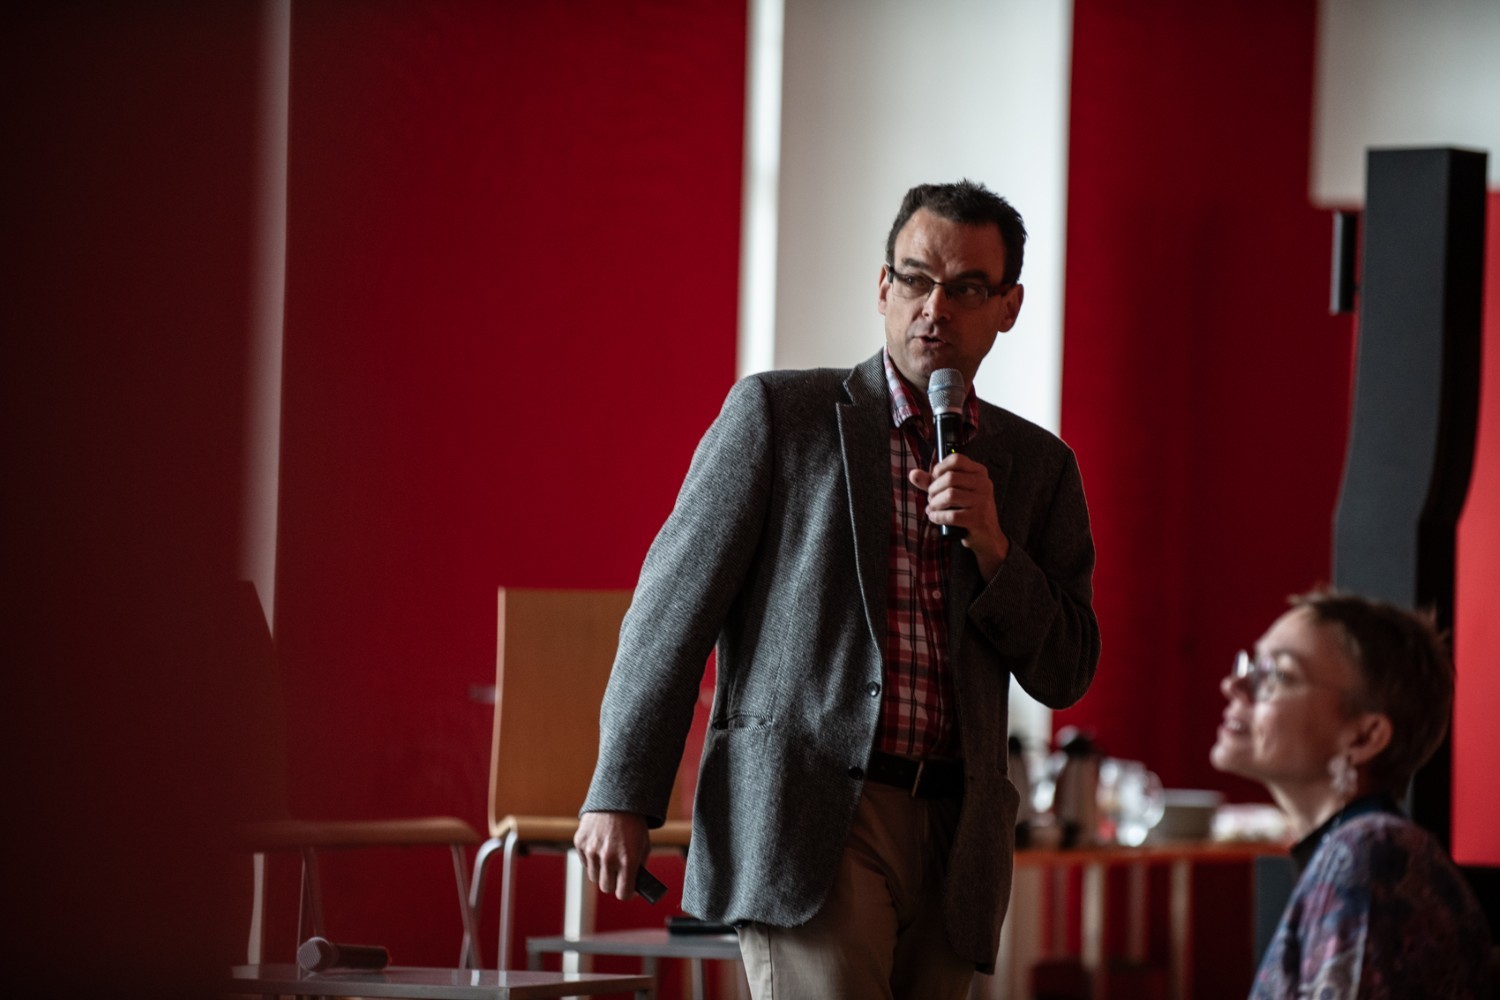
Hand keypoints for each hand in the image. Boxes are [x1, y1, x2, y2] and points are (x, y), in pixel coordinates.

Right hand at [574, 811, 649, 900]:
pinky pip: (585, 862)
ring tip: (609, 859)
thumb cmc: (633, 824)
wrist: (617, 798)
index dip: (627, 893)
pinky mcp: (580, 843)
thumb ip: (638, 867)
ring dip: (602, 872)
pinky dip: (592, 859)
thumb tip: (633, 887)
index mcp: (628, 860)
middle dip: (614, 883)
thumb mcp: (643, 845)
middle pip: (606, 888)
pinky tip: (600, 846)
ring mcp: (592, 851)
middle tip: (618, 876)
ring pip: (594, 877)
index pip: (623, 893)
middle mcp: (608, 857)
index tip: (628, 890)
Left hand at [909, 453, 1008, 578]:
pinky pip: (951, 515)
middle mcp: (984, 484)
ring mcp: (982, 501)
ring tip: (932, 508)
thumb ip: (933, 482)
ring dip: (935, 503)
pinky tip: (935, 517)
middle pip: (950, 477)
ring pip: (950, 495)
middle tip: (931, 498)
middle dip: (934, 489)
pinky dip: (938, 517)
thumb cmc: (967, 510)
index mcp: (979, 472)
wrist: (987, 536)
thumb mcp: (954, 491)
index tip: (934, 479)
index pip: (957, 459)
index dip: (939, 468)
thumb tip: (913, 474)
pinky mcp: (978, 519)